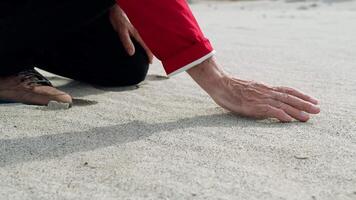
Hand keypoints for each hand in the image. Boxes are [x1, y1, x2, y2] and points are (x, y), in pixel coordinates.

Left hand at [109, 4, 152, 62]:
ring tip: (148, 53)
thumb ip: (126, 42)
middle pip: (149, 43)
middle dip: (151, 51)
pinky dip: (144, 41)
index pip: (147, 47)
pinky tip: (142, 43)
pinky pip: (142, 36)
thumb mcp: (121, 31)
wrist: (117, 8)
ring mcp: (138, 29)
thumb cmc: (119, 18)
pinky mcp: (135, 27)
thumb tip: (131, 53)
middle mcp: (140, 32)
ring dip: (148, 46)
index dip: (149, 55)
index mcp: (138, 34)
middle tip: (151, 59)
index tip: (150, 62)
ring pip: (146, 40)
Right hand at [188, 57, 319, 121]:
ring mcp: (260, 98)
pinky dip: (280, 115)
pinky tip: (289, 120)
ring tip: (308, 117)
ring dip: (296, 111)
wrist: (219, 83)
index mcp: (265, 88)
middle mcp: (266, 92)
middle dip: (304, 103)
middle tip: (317, 110)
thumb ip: (259, 94)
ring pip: (282, 104)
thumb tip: (265, 100)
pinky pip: (270, 110)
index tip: (312, 100)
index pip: (287, 90)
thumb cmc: (230, 87)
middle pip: (289, 97)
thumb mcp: (248, 88)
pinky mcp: (253, 105)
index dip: (300, 95)